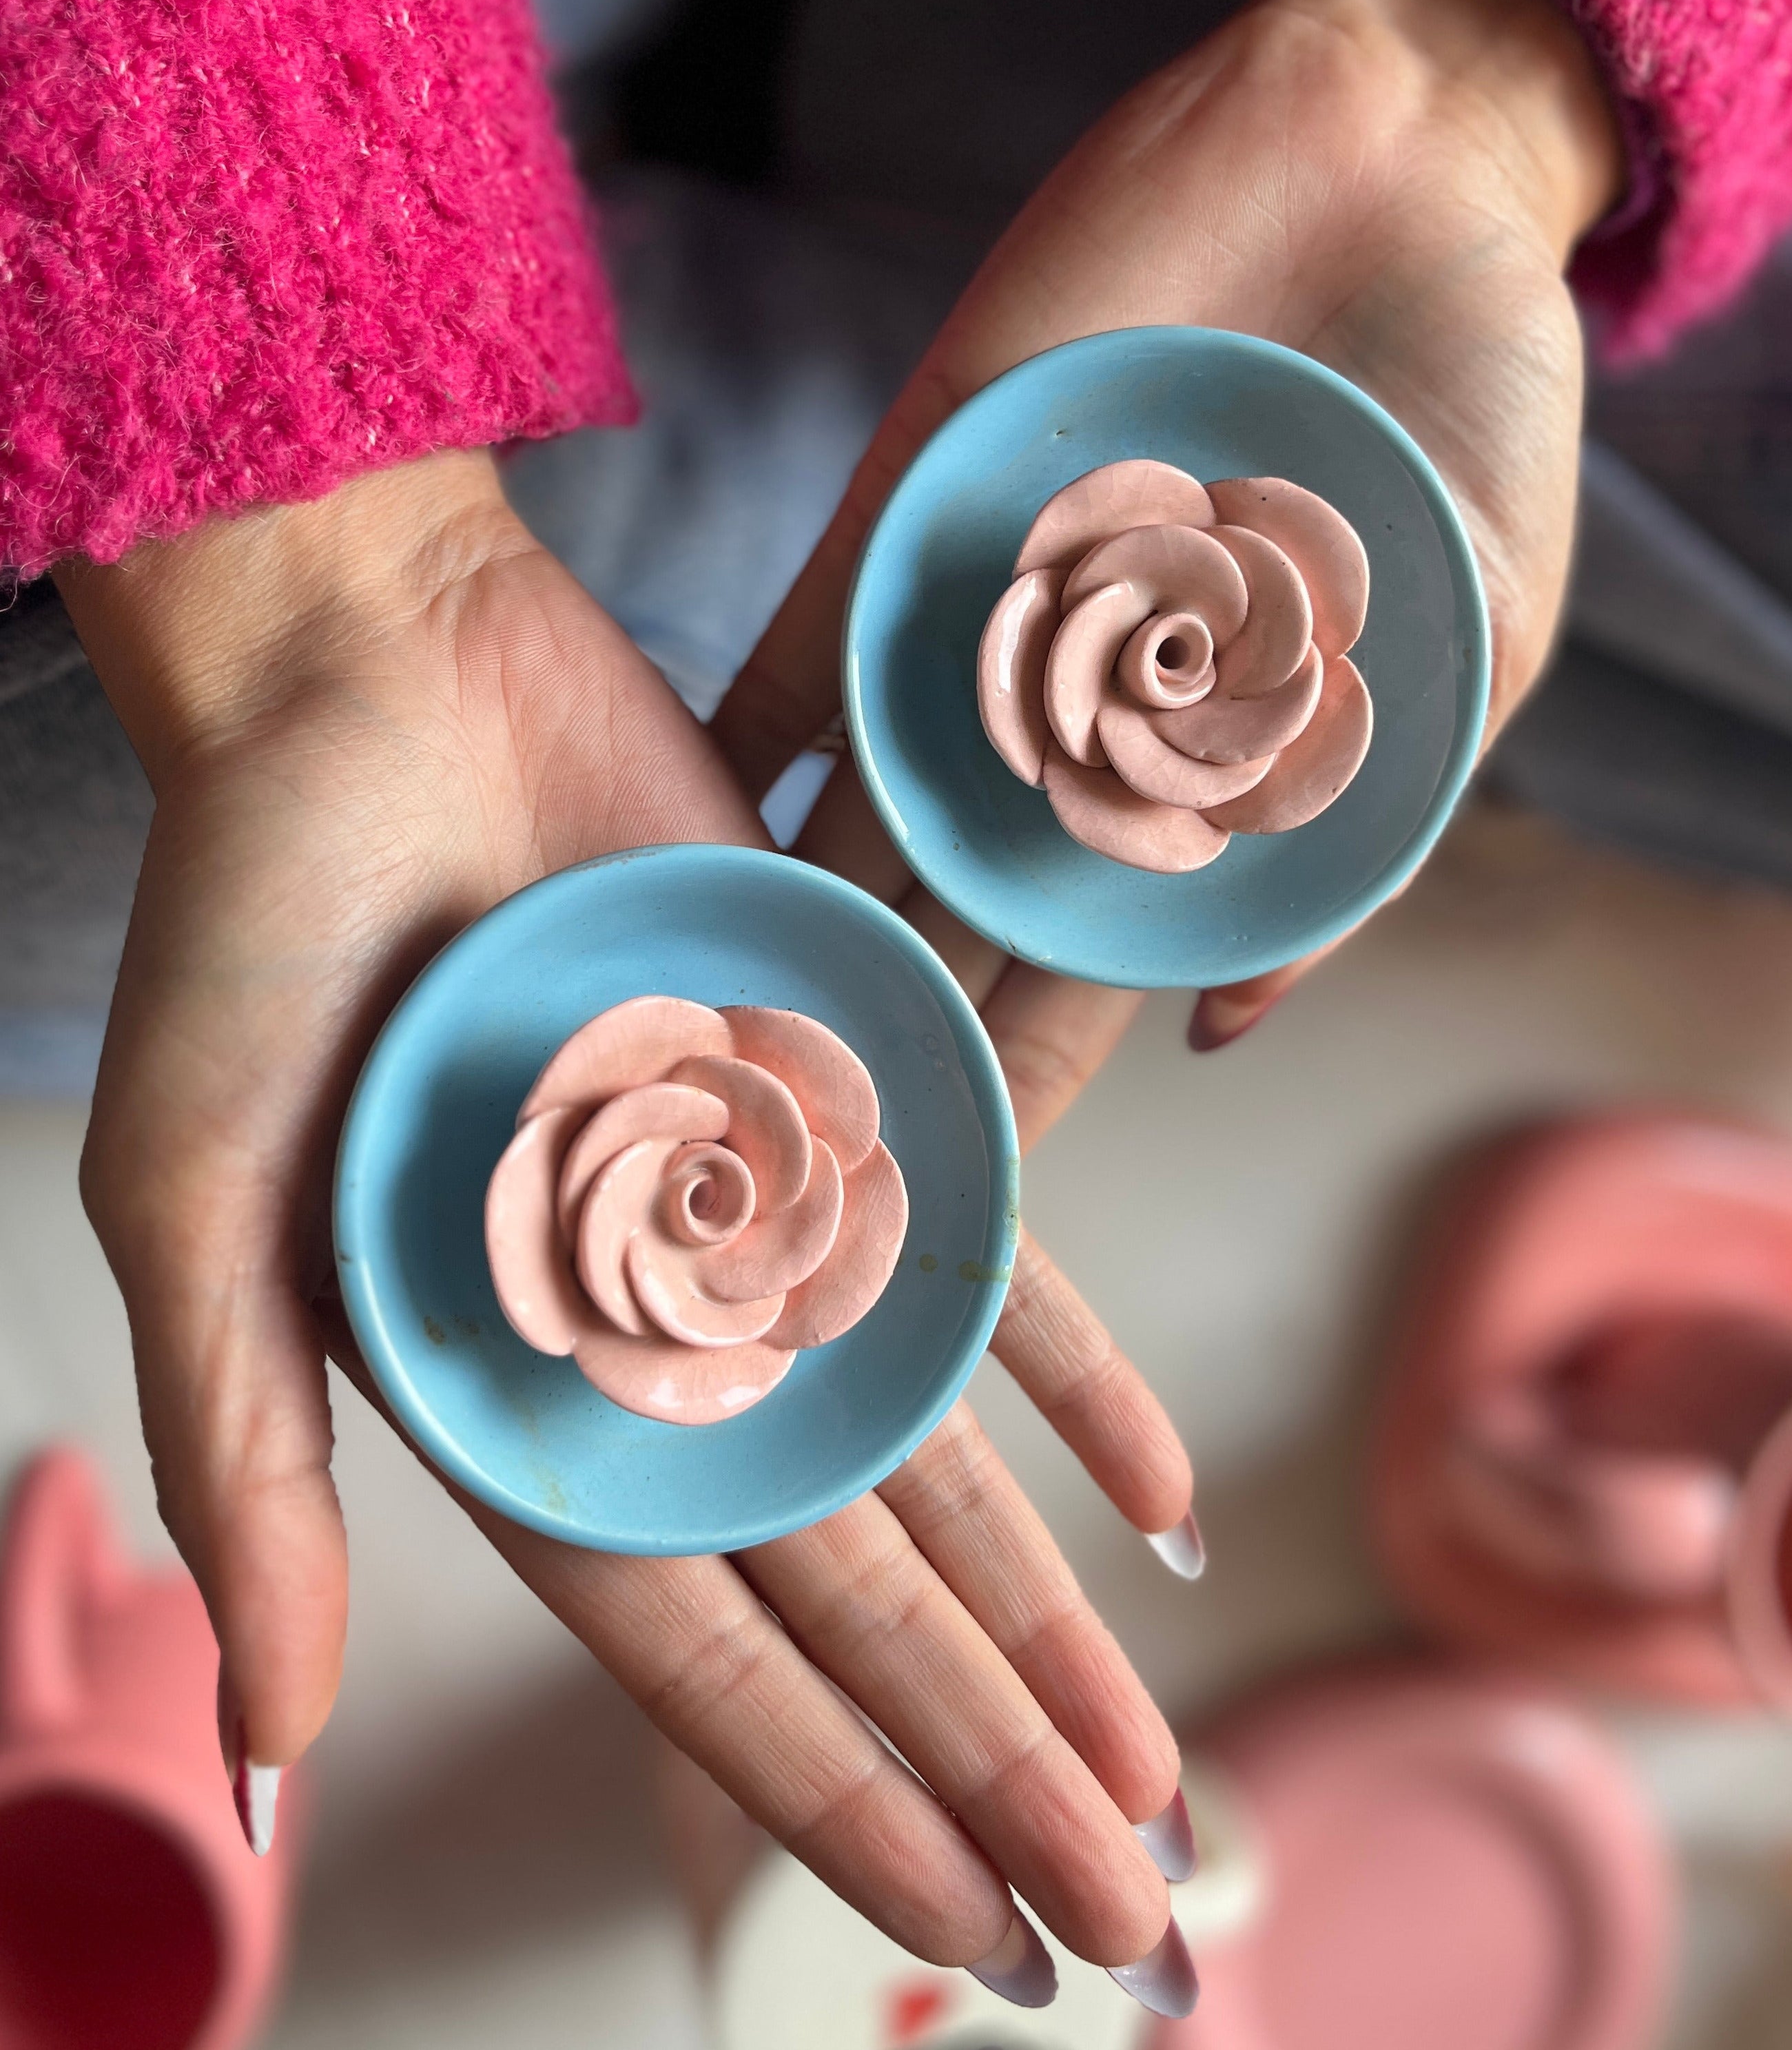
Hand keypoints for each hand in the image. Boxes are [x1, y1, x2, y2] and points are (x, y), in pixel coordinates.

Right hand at [59, 452, 1197, 1999]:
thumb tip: (270, 1748)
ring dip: (1047, 1616)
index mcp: (503, 1396)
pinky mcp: (836, 1099)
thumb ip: (250, 1463)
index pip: (700, 1656)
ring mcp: (756, 1225)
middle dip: (984, 1758)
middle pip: (851, 1597)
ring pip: (936, 1467)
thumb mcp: (198, 1198)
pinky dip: (1072, 1377)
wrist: (373, 676)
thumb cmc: (249, 923)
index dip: (830, 1800)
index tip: (961, 1935)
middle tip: (1128, 1924)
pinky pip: (984, 1263)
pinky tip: (1159, 1494)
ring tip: (1157, 1772)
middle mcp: (647, 1342)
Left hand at [715, 0, 1623, 1059]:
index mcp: (1192, 780)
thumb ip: (1354, 840)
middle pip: (940, 920)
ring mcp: (976, 622)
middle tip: (787, 1152)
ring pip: (856, 803)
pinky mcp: (916, 507)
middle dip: (876, 1028)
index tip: (950, 1205)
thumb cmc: (1469, 422)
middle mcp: (1065, 726)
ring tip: (712, 1032)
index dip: (1016, 1086)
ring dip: (788, 913)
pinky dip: (745, 726)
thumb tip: (1226, 1028)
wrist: (1399, 170)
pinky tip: (676, 816)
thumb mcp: (1464, 653)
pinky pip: (805, 636)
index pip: (1079, 977)